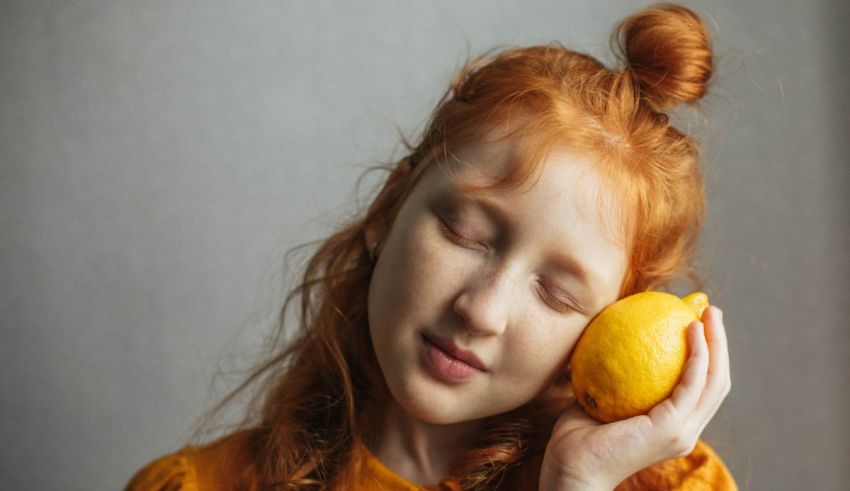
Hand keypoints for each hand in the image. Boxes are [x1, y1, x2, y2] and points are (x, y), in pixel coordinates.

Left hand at [539, 306, 730, 490]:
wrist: (570, 468)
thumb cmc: (577, 437)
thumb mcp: (600, 396)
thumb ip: (612, 373)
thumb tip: (611, 333)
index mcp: (673, 427)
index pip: (702, 388)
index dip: (708, 355)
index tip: (696, 320)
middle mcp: (684, 431)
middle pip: (717, 382)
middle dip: (720, 343)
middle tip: (710, 310)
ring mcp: (681, 433)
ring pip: (714, 382)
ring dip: (715, 344)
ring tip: (706, 313)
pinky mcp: (670, 429)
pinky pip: (691, 385)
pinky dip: (697, 355)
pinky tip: (690, 330)